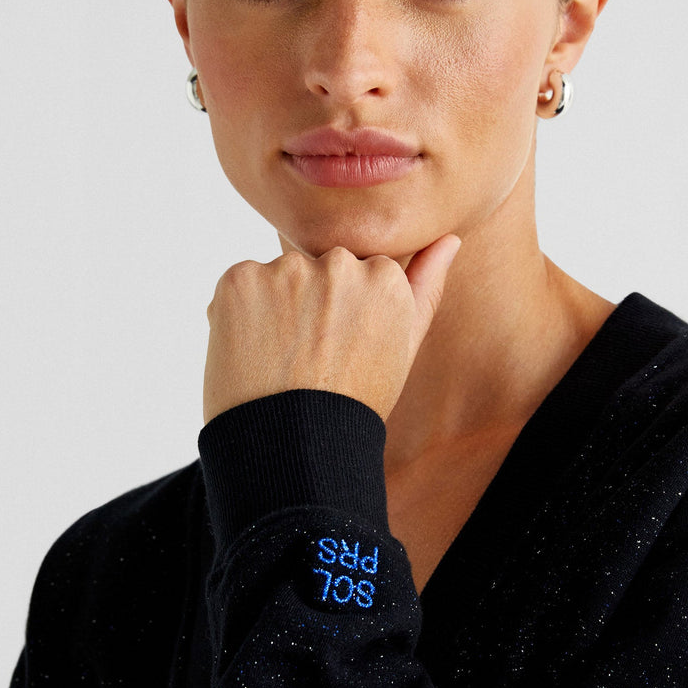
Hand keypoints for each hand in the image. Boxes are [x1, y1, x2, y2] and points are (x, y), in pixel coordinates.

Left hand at [202, 236, 461, 425]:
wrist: (292, 449)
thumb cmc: (352, 402)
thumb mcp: (402, 348)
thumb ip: (425, 286)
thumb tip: (450, 238)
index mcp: (383, 277)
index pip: (354, 274)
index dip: (340, 315)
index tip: (337, 351)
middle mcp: (338, 265)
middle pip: (316, 269)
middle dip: (307, 303)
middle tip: (306, 360)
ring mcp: (286, 271)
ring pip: (276, 277)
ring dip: (271, 307)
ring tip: (278, 361)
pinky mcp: (240, 279)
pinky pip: (239, 284)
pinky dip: (238, 314)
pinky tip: (251, 354)